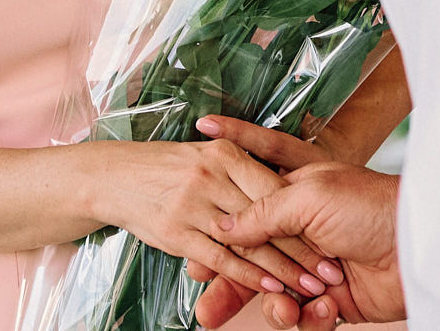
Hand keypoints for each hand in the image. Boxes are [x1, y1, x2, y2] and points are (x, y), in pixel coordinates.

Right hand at [95, 139, 341, 306]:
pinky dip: (249, 277)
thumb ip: (249, 184)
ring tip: (310, 290)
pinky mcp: (181, 234)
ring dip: (284, 270)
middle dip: (304, 248)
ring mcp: (197, 204)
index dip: (306, 213)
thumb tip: (280, 212)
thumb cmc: (162, 163)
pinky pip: (223, 260)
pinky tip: (270, 290)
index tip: (337, 237)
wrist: (102, 173)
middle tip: (333, 272)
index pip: (277, 186)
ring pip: (250, 243)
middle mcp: (216, 174)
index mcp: (229, 150)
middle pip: (270, 218)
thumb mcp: (210, 157)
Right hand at [189, 164, 402, 326]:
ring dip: (276, 307)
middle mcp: (300, 232)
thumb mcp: (310, 197)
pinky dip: (312, 319)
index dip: (222, 229)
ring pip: (274, 296)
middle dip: (228, 284)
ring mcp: (315, 268)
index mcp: (292, 196)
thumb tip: (223, 227)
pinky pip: (306, 318)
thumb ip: (263, 212)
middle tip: (205, 308)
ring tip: (287, 309)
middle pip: (252, 262)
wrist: (420, 248)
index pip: (246, 209)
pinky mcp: (333, 300)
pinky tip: (328, 309)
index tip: (197, 257)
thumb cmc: (371, 206)